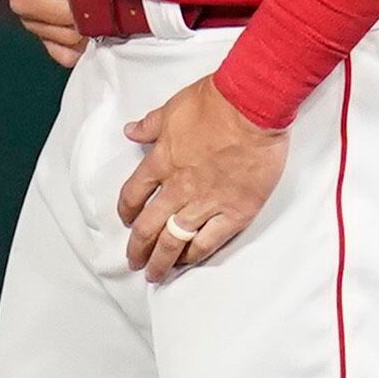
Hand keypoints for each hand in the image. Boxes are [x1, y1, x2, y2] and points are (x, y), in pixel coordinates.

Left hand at [116, 75, 288, 282]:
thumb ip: (150, 125)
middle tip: (133, 262)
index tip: (126, 221)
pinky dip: (195, 255)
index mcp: (161, 161)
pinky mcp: (234, 213)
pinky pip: (209, 242)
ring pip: (175, 240)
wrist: (252, 109)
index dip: (126, 211)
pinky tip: (187, 263)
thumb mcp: (172, 108)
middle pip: (149, 226)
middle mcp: (178, 188)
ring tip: (154, 274)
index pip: (133, 194)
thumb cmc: (212, 103)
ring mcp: (206, 203)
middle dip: (138, 248)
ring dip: (161, 260)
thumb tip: (130, 132)